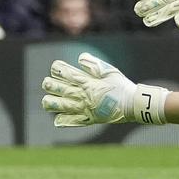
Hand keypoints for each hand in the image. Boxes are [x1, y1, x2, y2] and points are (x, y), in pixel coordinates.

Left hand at [41, 53, 166, 126]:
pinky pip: (72, 121)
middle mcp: (83, 96)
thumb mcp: (111, 71)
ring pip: (62, 106)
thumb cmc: (122, 86)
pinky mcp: (89, 119)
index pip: (68, 74)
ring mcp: (84, 108)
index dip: (59, 69)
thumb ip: (94, 64)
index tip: (54, 66)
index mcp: (88, 83)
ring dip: (52, 103)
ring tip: (46, 100)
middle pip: (62, 89)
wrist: (132, 104)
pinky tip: (57, 119)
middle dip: (51, 85)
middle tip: (47, 83)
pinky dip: (63, 120)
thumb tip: (80, 57)